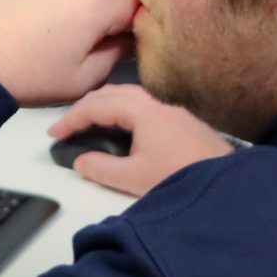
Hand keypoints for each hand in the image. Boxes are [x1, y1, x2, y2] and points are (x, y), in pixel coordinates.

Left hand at [0, 0, 137, 106]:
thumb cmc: (24, 75)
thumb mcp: (85, 79)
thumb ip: (117, 54)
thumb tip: (124, 41)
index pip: (138, 6)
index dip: (132, 29)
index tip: (118, 47)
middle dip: (99, 17)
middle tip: (76, 50)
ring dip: (67, 9)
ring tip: (42, 41)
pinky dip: (38, 3)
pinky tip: (22, 29)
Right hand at [47, 84, 234, 196]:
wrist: (224, 183)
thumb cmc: (178, 177)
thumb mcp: (133, 178)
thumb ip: (101, 168)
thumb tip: (80, 161)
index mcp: (141, 109)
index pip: (96, 106)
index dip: (71, 119)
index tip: (53, 134)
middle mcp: (155, 100)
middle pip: (111, 93)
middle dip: (85, 107)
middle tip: (66, 126)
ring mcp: (170, 106)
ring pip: (127, 96)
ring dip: (104, 106)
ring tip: (88, 123)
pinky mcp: (179, 117)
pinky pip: (141, 103)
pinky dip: (121, 109)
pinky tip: (120, 126)